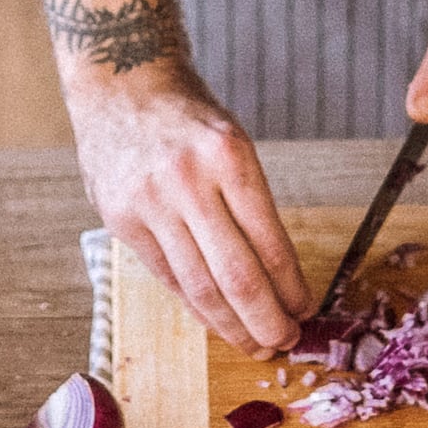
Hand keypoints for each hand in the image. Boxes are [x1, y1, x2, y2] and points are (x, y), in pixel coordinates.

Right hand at [71, 58, 307, 356]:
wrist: (120, 83)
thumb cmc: (187, 118)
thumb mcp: (232, 143)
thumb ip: (249, 204)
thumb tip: (279, 278)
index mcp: (229, 157)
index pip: (269, 243)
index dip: (291, 288)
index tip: (306, 309)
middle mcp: (188, 182)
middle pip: (236, 276)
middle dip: (266, 319)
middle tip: (286, 341)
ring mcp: (149, 203)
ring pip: (198, 286)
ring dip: (232, 325)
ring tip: (256, 343)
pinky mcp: (120, 220)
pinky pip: (167, 276)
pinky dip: (195, 306)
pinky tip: (216, 321)